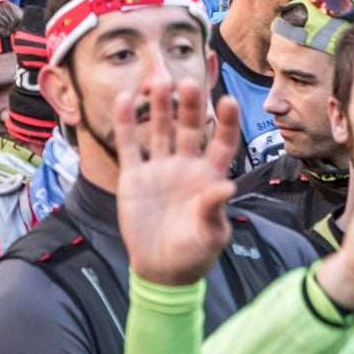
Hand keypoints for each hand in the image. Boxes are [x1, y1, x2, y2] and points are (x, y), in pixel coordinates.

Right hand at [114, 81, 242, 287]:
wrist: (161, 270)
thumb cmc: (194, 254)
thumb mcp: (210, 235)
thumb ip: (214, 210)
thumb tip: (227, 186)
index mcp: (210, 177)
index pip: (222, 143)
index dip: (227, 123)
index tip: (229, 101)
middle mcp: (186, 167)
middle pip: (191, 129)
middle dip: (190, 106)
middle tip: (188, 83)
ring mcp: (160, 169)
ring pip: (161, 130)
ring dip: (161, 107)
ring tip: (159, 82)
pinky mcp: (134, 178)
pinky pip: (130, 146)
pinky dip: (126, 123)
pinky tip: (123, 100)